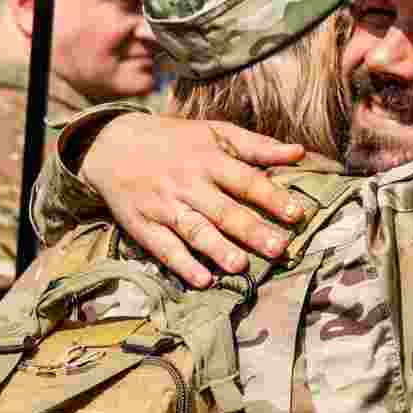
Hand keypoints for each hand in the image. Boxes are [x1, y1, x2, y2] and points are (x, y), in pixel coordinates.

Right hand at [80, 113, 306, 286]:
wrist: (113, 145)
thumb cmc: (175, 140)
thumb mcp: (215, 132)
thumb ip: (257, 145)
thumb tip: (300, 152)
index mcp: (209, 159)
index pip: (246, 180)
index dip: (272, 197)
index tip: (297, 214)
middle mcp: (188, 183)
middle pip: (223, 210)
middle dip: (252, 230)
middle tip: (279, 248)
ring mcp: (165, 206)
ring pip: (195, 230)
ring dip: (218, 249)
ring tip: (241, 265)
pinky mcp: (143, 226)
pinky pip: (165, 248)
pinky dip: (183, 265)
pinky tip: (203, 280)